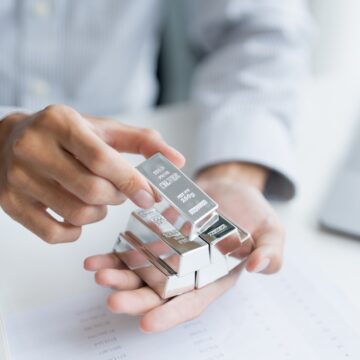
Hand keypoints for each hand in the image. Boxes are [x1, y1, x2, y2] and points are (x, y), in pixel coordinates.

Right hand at [0, 105, 183, 242]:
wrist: (9, 140)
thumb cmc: (64, 135)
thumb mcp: (102, 129)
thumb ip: (142, 141)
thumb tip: (178, 161)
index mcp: (60, 124)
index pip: (102, 159)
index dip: (132, 182)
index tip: (151, 197)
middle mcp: (34, 149)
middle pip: (92, 191)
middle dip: (117, 197)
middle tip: (119, 191)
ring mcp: (18, 178)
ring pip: (77, 214)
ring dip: (100, 213)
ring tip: (98, 199)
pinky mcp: (10, 203)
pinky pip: (54, 233)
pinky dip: (75, 230)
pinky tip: (78, 214)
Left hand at [84, 163, 284, 331]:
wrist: (230, 187)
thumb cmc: (251, 211)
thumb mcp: (271, 230)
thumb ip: (270, 251)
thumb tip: (259, 267)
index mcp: (213, 277)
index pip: (192, 302)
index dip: (171, 314)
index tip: (148, 322)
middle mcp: (187, 271)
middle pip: (158, 292)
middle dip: (135, 299)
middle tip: (113, 301)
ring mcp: (169, 254)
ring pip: (140, 273)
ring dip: (118, 277)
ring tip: (99, 275)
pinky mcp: (156, 236)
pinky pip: (133, 248)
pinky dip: (115, 255)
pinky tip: (96, 258)